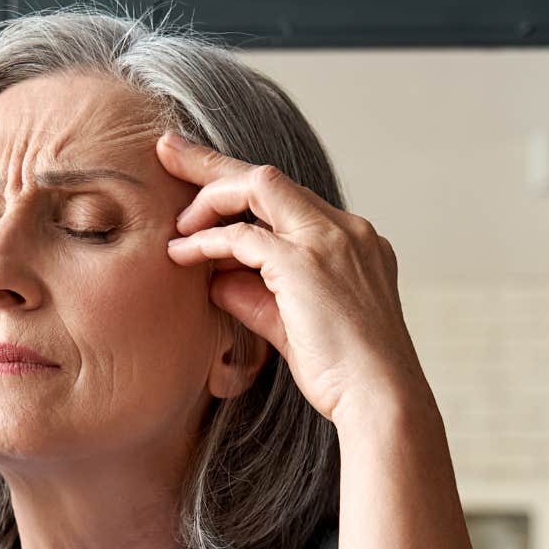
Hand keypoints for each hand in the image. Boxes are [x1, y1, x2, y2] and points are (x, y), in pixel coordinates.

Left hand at [157, 131, 427, 428]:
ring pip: (257, 186)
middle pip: (269, 176)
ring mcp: (330, 240)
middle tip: (167, 147)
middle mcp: (346, 229)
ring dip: (208, 198)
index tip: (201, 184)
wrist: (381, 400)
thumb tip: (215, 279)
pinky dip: (208, 241)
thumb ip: (257, 297)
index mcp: (353, 241)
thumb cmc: (344, 375)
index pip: (288, 199)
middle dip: (212, 161)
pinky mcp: (306, 262)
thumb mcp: (293, 328)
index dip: (240, 188)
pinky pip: (243, 235)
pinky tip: (181, 254)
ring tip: (175, 224)